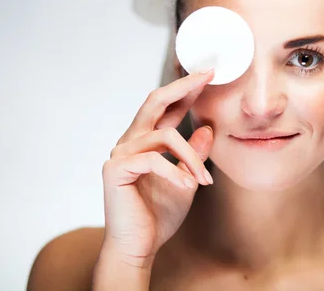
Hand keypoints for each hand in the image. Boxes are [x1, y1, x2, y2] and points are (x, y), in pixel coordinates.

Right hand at [99, 69, 214, 266]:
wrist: (138, 247)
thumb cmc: (158, 216)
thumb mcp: (186, 180)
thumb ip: (194, 155)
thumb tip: (208, 130)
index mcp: (145, 142)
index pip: (165, 108)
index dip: (185, 90)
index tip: (207, 76)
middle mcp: (130, 142)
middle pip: (155, 101)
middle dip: (183, 86)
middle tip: (207, 76)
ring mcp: (120, 154)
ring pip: (164, 135)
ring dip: (190, 156)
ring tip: (204, 179)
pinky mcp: (116, 169)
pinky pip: (153, 160)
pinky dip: (175, 172)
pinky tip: (188, 186)